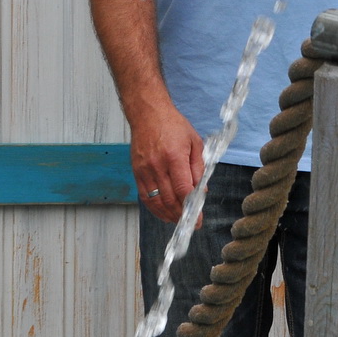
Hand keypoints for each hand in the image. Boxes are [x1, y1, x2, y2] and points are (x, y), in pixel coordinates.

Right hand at [130, 103, 204, 223]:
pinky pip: (145, 196)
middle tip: (191, 222)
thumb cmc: (173, 125)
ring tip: (179, 221)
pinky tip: (164, 213)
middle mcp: (157, 165)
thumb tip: (201, 191)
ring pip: (156, 201)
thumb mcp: (194, 142)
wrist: (148, 114)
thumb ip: (198, 168)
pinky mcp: (136, 172)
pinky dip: (155, 208)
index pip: (183, 189)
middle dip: (181, 215)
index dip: (191, 207)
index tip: (198, 218)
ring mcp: (144, 170)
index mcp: (174, 157)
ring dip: (168, 215)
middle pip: (169, 199)